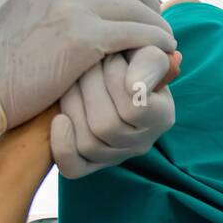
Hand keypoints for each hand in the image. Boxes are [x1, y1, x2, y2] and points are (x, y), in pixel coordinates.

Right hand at [0, 0, 175, 133]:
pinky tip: (161, 56)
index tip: (147, 16)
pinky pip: (138, 35)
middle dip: (153, 7)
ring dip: (159, 29)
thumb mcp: (35, 17)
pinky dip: (155, 44)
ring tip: (165, 47)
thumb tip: (106, 16)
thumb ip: (67, 9)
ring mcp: (76, 6)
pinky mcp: (84, 36)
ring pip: (140, 11)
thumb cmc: (5, 63)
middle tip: (161, 31)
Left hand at [50, 46, 179, 178]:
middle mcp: (142, 143)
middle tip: (86, 62)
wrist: (99, 72)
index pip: (136, 108)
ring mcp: (114, 156)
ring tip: (73, 80)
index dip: (116, 77)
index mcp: (162, 117)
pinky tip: (59, 119)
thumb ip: (150, 61)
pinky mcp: (88, 165)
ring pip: (89, 143)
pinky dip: (62, 145)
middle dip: (90, 87)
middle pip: (107, 126)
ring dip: (73, 104)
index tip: (110, 53)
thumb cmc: (125, 60)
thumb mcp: (145, 53)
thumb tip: (135, 86)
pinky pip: (73, 168)